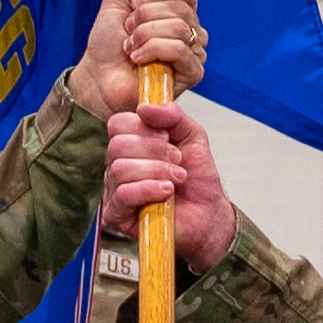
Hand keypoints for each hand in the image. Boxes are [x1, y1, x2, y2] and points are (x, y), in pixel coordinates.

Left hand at [69, 0, 205, 117]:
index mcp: (178, 10)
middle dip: (146, 15)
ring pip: (179, 27)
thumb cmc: (108, 43)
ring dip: (144, 34)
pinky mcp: (192, 73)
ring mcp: (194, 52)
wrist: (97, 77)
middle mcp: (190, 29)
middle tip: (128, 28)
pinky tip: (138, 58)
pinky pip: (178, 49)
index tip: (134, 3)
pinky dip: (152, 50)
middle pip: (181, 6)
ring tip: (130, 46)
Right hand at [104, 103, 237, 269]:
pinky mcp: (116, 215)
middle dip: (155, 152)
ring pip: (120, 169)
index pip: (118, 124)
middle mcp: (118, 165)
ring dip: (157, 172)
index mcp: (131, 144)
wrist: (208, 215)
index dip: (145, 128)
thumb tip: (145, 107)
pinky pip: (124, 194)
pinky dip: (149, 189)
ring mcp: (114, 190)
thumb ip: (174, 116)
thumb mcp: (193, 137)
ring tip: (177, 179)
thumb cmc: (198, 180)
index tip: (168, 139)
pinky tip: (167, 193)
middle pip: (118, 145)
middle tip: (178, 162)